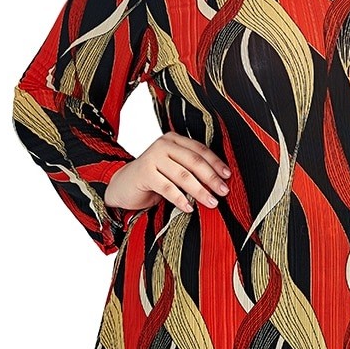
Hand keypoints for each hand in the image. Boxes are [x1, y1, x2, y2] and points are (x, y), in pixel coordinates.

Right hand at [104, 132, 231, 214]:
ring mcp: (153, 157)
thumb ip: (191, 170)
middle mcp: (163, 144)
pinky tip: (189, 208)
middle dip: (211, 178)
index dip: (216, 163)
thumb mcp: (173, 170)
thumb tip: (219, 182)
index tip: (227, 176)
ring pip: (183, 175)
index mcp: (174, 140)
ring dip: (200, 190)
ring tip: (211, 202)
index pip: (200, 150)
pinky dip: (180, 198)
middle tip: (223, 191)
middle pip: (194, 161)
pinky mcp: (144, 172)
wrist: (122, 186)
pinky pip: (167, 187)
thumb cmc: (152, 179)